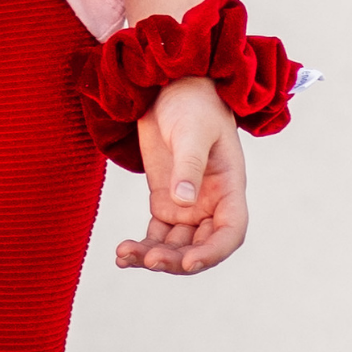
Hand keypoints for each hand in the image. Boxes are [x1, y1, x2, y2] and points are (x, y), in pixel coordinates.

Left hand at [113, 76, 249, 274]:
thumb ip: (189, 166)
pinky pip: (156, 235)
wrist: (170, 88)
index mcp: (229, 188)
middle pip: (200, 246)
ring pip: (175, 246)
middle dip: (176, 259)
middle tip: (148, 260)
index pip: (230, 232)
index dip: (212, 252)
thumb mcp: (191, 131)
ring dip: (153, 256)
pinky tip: (121, 254)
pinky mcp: (164, 204)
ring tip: (124, 255)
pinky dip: (141, 247)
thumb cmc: (192, 104)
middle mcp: (212, 204)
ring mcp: (188, 207)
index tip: (187, 263)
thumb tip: (183, 202)